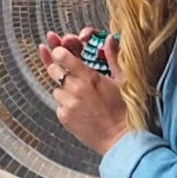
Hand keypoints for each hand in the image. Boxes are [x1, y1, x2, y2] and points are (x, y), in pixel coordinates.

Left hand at [38, 30, 128, 157]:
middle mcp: (76, 89)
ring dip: (63, 89)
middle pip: (53, 70)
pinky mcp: (64, 117)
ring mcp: (68, 104)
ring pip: (55, 89)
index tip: (59, 51)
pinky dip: (65, 104)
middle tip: (63, 68)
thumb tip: (110, 39)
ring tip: (79, 96)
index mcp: (89, 77)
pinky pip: (58, 105)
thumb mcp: (122, 81)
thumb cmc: (123, 109)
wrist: (119, 138)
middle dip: (55, 66)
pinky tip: (79, 108)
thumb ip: (113, 58)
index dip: (58, 51)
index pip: (63, 56)